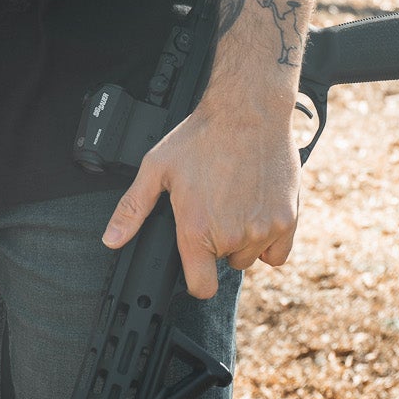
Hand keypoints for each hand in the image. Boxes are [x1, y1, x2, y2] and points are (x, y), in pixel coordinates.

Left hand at [101, 90, 300, 300]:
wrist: (248, 111)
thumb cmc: (202, 136)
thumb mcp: (157, 168)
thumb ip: (133, 208)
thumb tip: (111, 239)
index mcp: (198, 229)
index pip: (201, 287)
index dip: (195, 279)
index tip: (196, 264)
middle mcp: (232, 235)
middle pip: (225, 264)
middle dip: (218, 244)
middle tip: (215, 207)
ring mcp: (263, 229)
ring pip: (251, 256)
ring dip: (244, 240)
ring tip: (236, 204)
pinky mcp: (287, 219)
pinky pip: (278, 253)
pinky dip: (270, 240)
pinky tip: (257, 213)